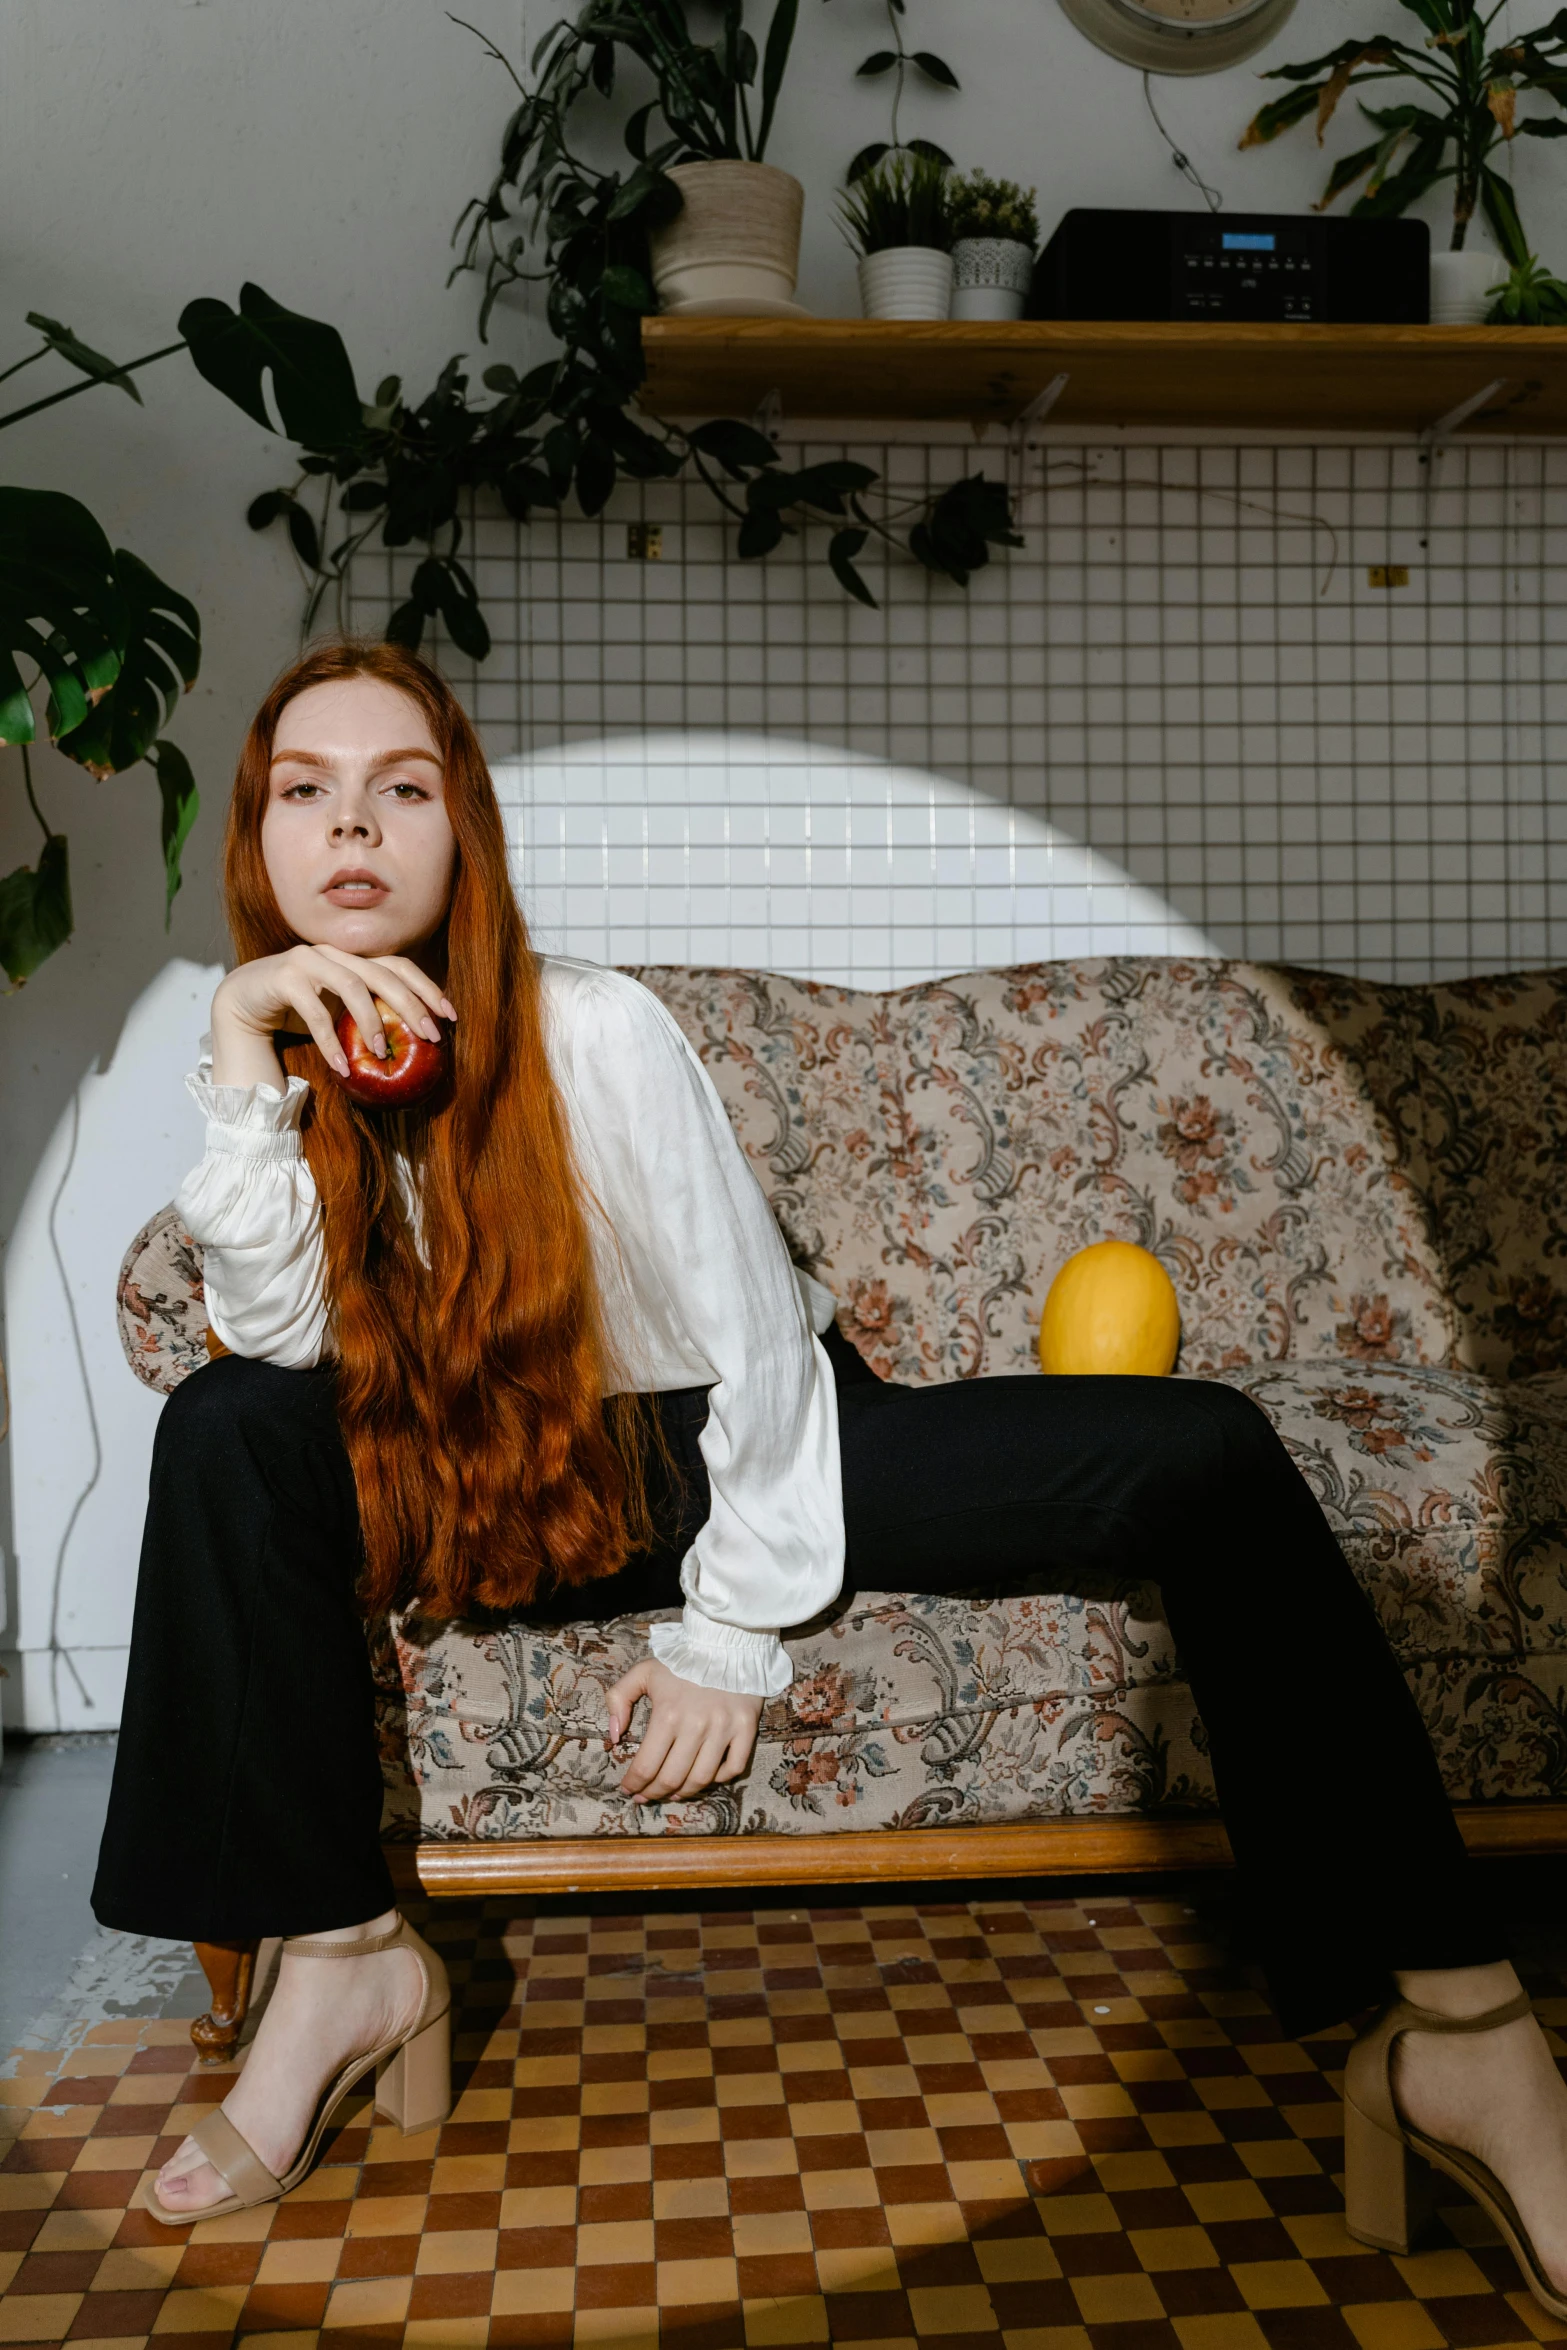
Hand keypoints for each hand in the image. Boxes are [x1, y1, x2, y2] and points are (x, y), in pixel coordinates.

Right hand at [211, 945, 456, 1088]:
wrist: (243, 1002)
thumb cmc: (297, 1010)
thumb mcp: (338, 1013)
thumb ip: (367, 1016)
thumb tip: (411, 1044)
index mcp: (352, 959)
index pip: (399, 966)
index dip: (427, 988)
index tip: (450, 1016)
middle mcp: (334, 953)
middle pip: (382, 974)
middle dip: (411, 1005)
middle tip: (431, 1036)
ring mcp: (307, 961)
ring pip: (352, 986)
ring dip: (372, 1021)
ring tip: (382, 1053)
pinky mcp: (284, 978)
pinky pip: (314, 1012)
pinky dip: (330, 1042)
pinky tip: (342, 1067)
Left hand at [605, 1659, 761, 1802]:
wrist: (726, 1641)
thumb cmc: (682, 1660)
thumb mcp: (643, 1672)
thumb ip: (618, 1699)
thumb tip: (615, 1737)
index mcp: (667, 1714)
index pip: (646, 1765)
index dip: (634, 1784)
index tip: (628, 1789)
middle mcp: (696, 1726)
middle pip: (672, 1778)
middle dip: (654, 1793)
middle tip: (646, 1796)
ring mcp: (724, 1729)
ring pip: (702, 1779)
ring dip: (683, 1793)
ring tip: (672, 1793)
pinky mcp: (747, 1728)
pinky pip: (734, 1767)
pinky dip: (719, 1779)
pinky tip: (706, 1777)